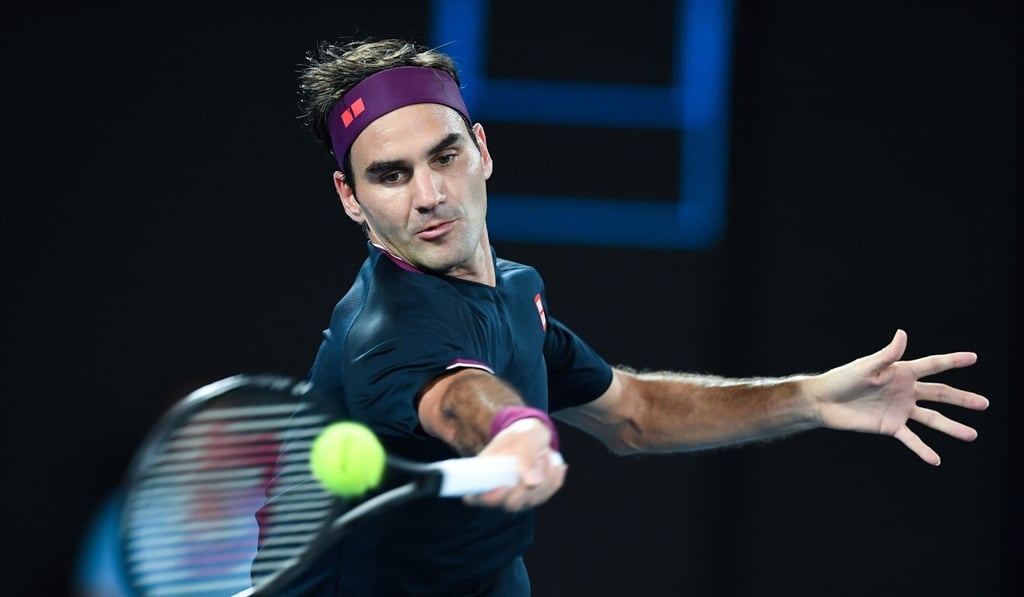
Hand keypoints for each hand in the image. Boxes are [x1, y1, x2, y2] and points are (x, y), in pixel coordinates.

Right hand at [464, 418, 566, 510]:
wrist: (534, 436)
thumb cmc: (521, 435)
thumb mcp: (523, 438)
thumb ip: (525, 456)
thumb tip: (531, 482)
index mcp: (483, 475)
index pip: (475, 498)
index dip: (489, 498)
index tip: (505, 485)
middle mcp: (498, 491)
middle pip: (511, 504)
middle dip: (528, 484)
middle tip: (538, 459)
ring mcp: (517, 497)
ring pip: (533, 499)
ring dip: (544, 476)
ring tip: (543, 454)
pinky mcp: (534, 497)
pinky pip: (548, 493)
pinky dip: (554, 477)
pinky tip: (554, 464)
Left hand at [809, 329, 988, 464]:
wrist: (823, 402)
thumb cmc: (842, 379)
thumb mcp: (865, 366)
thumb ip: (886, 354)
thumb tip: (903, 334)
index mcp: (901, 371)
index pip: (933, 365)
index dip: (953, 361)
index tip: (974, 357)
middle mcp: (905, 390)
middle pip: (940, 395)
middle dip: (962, 399)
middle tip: (985, 404)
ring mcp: (900, 409)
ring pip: (932, 419)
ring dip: (952, 427)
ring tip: (972, 435)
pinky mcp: (890, 426)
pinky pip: (911, 439)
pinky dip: (923, 449)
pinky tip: (936, 459)